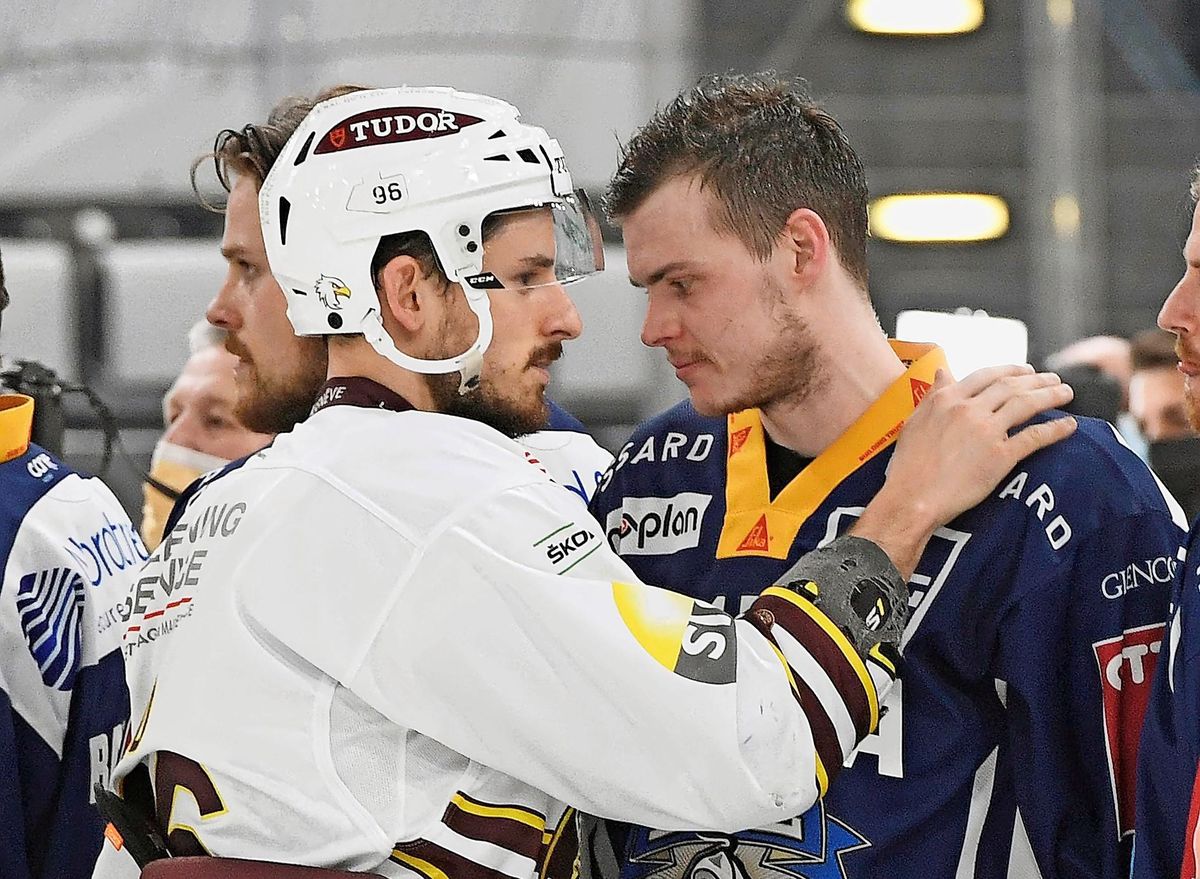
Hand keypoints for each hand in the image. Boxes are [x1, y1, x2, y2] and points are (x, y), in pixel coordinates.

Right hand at [852, 365, 1074, 577]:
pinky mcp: (1000, 457)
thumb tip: (942, 373)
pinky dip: (1055, 430)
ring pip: (1026, 405)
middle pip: (1011, 386)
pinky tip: (1069, 425)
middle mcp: (968, 410)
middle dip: (1037, 380)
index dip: (1010, 370)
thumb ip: (932, 395)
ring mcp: (986, 432)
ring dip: (1051, 396)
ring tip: (1066, 394)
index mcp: (947, 399)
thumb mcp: (914, 421)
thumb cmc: (908, 464)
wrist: (912, 497)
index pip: (986, 376)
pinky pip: (1034, 438)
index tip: (1025, 370)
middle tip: (1053, 379)